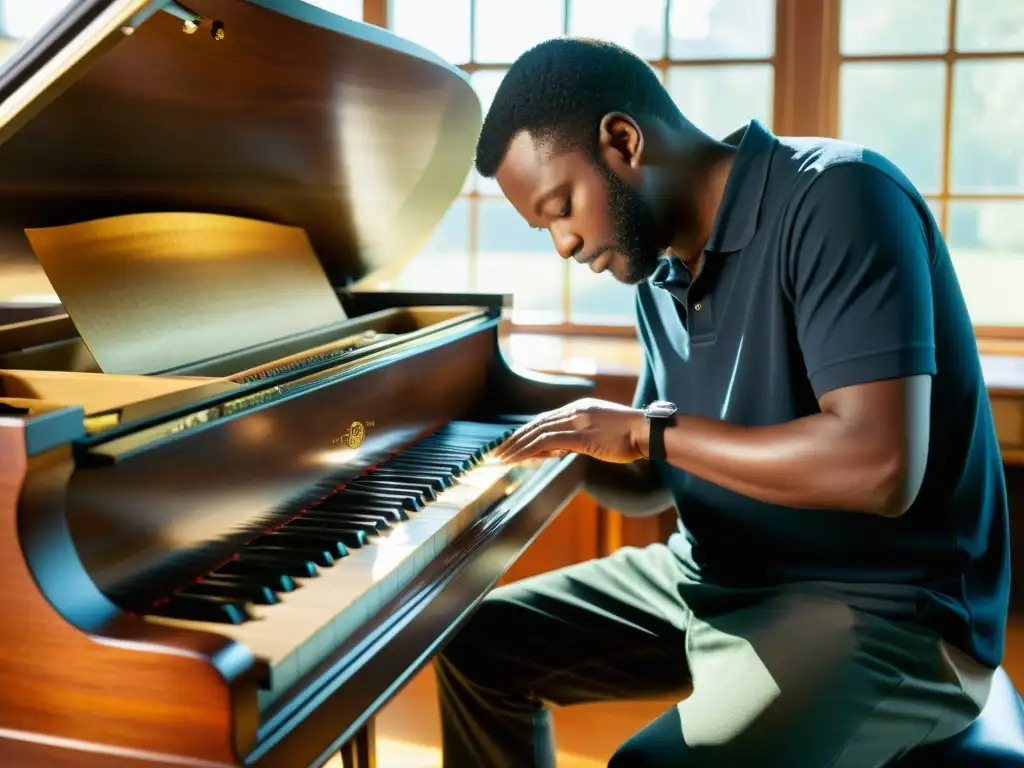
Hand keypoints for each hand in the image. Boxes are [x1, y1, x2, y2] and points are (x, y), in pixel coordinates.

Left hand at [493, 398, 648, 464]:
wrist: (648, 432)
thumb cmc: (629, 436)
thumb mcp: (600, 432)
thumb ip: (578, 437)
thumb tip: (559, 449)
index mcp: (579, 408)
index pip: (544, 420)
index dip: (525, 433)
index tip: (510, 444)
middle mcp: (574, 411)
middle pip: (535, 424)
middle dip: (513, 439)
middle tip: (496, 452)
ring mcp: (577, 422)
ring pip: (538, 433)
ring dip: (516, 447)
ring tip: (501, 459)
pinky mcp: (581, 436)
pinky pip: (548, 442)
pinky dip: (530, 450)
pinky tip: (519, 459)